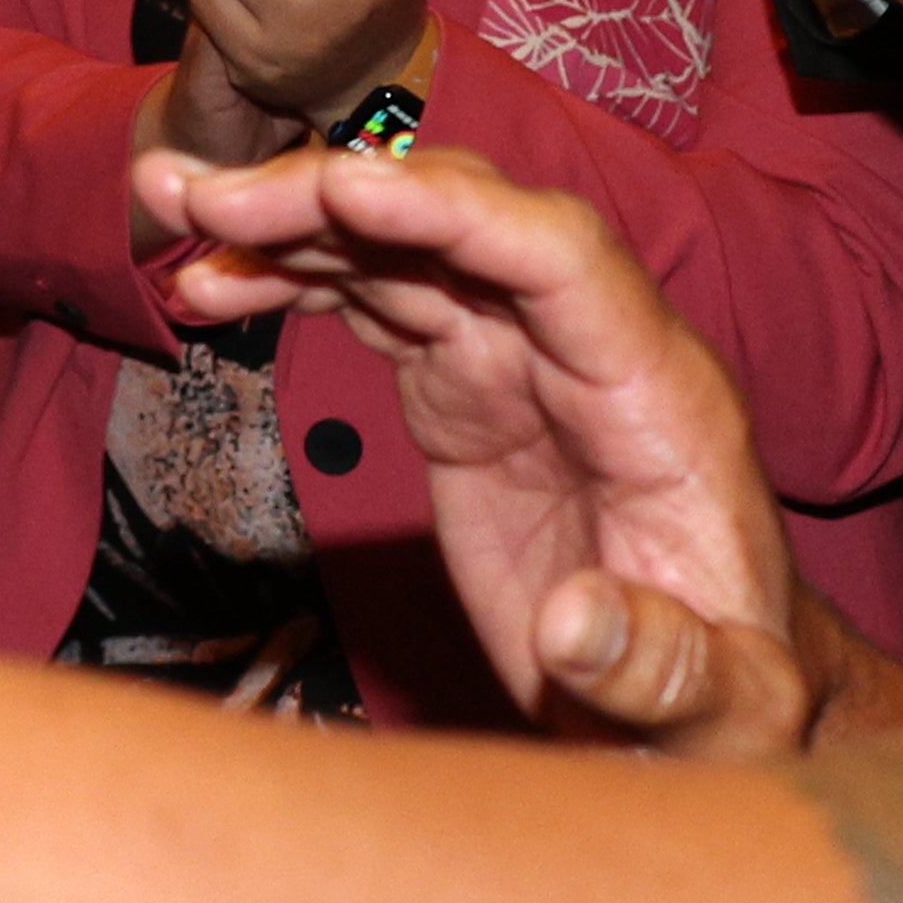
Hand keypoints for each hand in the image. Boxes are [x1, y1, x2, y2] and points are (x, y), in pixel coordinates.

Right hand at [127, 137, 819, 755]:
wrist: (708, 710)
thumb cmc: (730, 703)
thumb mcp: (723, 713)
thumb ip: (666, 670)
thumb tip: (576, 628)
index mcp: (659, 398)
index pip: (559, 258)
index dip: (452, 211)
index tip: (341, 190)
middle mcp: (589, 351)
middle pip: (463, 227)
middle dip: (336, 196)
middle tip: (205, 200)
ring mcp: (525, 364)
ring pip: (406, 252)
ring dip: (292, 221)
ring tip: (173, 209)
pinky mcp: (471, 396)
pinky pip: (378, 306)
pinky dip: (294, 283)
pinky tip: (212, 285)